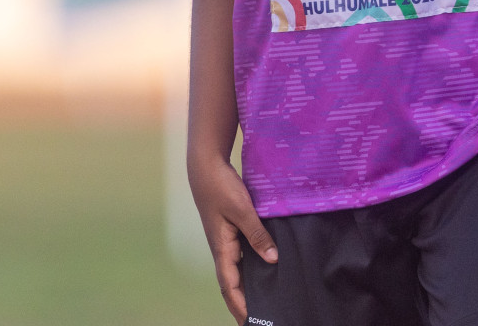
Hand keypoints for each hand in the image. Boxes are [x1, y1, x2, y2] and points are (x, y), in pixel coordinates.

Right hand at [189, 155, 277, 323]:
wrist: (206, 166)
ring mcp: (226, 240)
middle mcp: (223, 249)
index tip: (252, 322)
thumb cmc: (221, 187)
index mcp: (222, 249)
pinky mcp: (230, 230)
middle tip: (264, 316)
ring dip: (248, 285)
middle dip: (245, 302)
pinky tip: (265, 267)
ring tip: (267, 298)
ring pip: (238, 270)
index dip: (241, 306)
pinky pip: (241, 256)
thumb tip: (272, 260)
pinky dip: (251, 267)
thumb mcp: (242, 210)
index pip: (230, 287)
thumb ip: (257, 235)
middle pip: (233, 284)